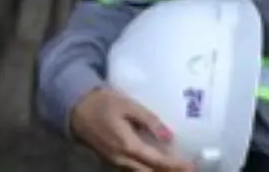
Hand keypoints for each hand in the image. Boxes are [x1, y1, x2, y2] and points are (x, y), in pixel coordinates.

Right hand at [70, 87, 194, 171]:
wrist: (78, 109)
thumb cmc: (105, 103)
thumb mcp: (130, 106)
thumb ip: (150, 121)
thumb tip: (169, 137)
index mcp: (128, 146)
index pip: (157, 161)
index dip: (175, 165)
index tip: (191, 167)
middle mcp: (121, 159)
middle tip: (189, 170)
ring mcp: (115, 162)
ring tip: (177, 169)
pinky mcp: (111, 161)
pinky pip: (132, 171)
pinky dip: (147, 171)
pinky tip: (158, 167)